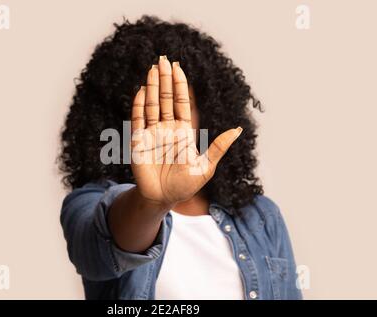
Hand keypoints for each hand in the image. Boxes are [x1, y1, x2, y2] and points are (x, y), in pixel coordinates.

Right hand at [131, 56, 241, 204]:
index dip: (180, 84)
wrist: (163, 198)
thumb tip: (238, 130)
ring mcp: (152, 133)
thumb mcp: (206, 166)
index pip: (181, 102)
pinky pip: (138, 119)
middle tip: (163, 59)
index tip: (178, 67)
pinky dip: (138, 104)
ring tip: (153, 69)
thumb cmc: (185, 185)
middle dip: (165, 79)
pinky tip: (142, 90)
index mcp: (183, 131)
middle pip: (166, 98)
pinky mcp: (138, 140)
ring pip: (152, 104)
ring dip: (152, 87)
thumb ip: (218, 147)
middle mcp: (167, 128)